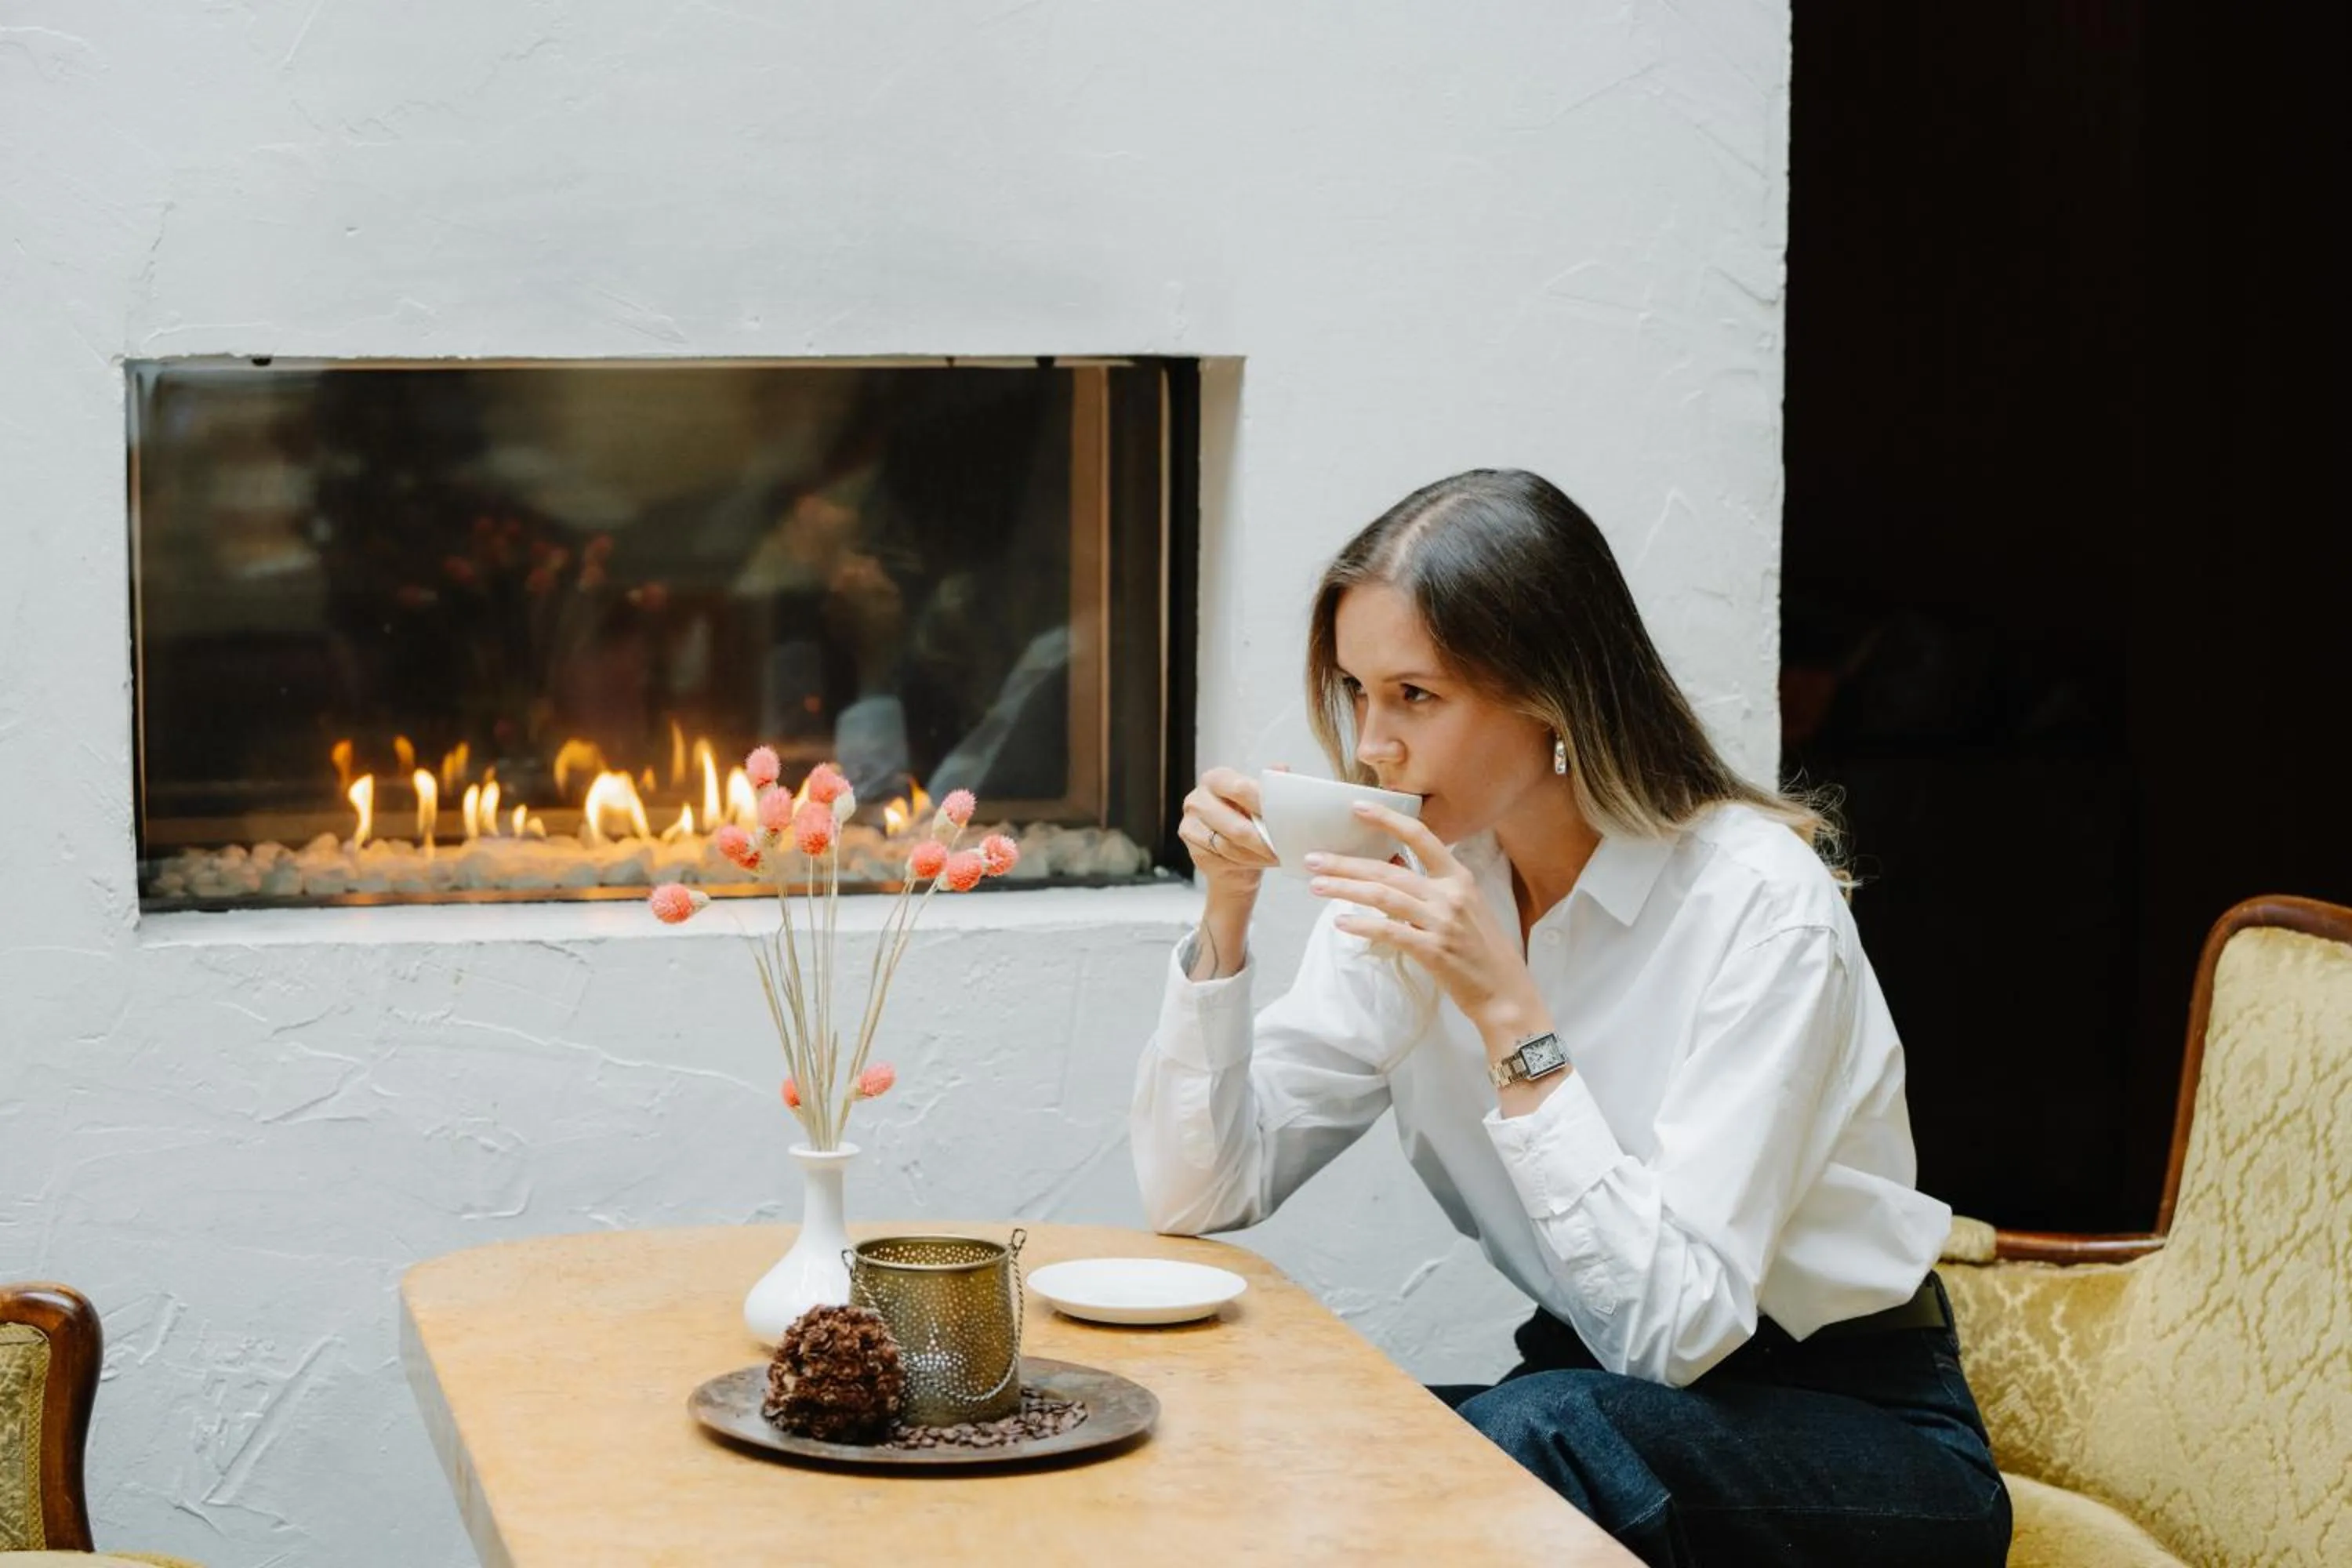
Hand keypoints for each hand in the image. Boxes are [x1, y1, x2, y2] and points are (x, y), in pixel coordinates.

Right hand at [1177, 765, 1279, 898]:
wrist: (1231, 853)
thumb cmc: (1246, 819)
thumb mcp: (1258, 798)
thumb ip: (1268, 784)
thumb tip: (1282, 769)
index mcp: (1215, 779)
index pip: (1241, 790)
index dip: (1265, 805)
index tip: (1285, 818)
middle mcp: (1198, 801)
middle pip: (1237, 826)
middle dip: (1264, 840)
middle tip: (1285, 847)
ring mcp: (1192, 828)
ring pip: (1232, 847)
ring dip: (1259, 855)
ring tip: (1278, 856)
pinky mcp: (1195, 852)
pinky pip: (1225, 861)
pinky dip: (1248, 863)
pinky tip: (1260, 860)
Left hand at [1305, 802, 1548, 1050]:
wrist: (1505, 993)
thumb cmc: (1482, 951)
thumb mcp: (1462, 908)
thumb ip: (1430, 889)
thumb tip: (1390, 870)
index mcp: (1459, 878)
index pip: (1421, 836)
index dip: (1387, 819)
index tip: (1357, 806)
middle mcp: (1450, 894)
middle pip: (1388, 868)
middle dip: (1346, 863)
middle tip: (1313, 858)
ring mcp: (1442, 922)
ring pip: (1383, 896)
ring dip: (1344, 889)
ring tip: (1316, 885)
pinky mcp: (1434, 950)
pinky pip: (1390, 931)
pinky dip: (1363, 925)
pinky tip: (1341, 922)